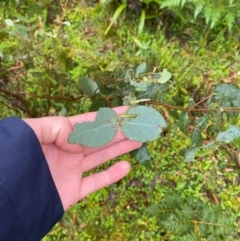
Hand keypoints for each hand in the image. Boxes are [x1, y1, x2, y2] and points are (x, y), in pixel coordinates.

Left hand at [23, 106, 141, 209]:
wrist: (7, 194)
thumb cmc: (15, 157)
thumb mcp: (31, 131)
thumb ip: (57, 126)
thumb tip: (78, 140)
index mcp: (60, 135)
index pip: (91, 122)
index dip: (110, 116)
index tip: (127, 111)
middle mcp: (69, 151)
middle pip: (101, 139)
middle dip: (120, 131)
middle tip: (139, 125)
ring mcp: (72, 171)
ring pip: (102, 157)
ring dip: (121, 148)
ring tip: (138, 139)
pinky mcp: (73, 191)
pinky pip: (96, 183)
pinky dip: (112, 176)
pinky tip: (126, 167)